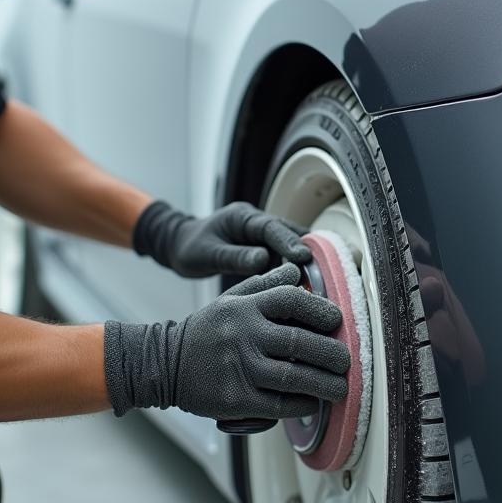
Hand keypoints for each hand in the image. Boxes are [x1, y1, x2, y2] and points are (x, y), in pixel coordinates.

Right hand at [104, 263, 350, 420]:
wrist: (163, 363)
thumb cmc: (207, 331)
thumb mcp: (232, 299)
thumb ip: (266, 284)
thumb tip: (298, 270)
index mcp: (245, 307)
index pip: (291, 300)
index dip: (321, 310)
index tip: (338, 321)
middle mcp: (243, 334)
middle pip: (300, 342)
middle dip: (332, 353)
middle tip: (347, 360)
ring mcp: (239, 368)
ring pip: (294, 377)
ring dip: (324, 384)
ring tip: (341, 387)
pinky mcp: (235, 399)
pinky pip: (278, 404)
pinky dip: (301, 404)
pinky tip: (312, 401)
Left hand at [133, 199, 311, 277]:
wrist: (180, 245)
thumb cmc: (189, 248)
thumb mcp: (207, 255)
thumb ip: (234, 256)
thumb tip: (263, 259)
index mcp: (242, 217)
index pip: (271, 228)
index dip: (289, 242)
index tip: (303, 257)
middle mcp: (256, 222)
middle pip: (288, 233)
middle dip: (305, 251)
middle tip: (321, 271)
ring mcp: (261, 234)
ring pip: (289, 245)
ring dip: (302, 261)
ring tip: (316, 282)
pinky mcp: (264, 247)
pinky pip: (283, 255)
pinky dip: (293, 268)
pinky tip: (302, 286)